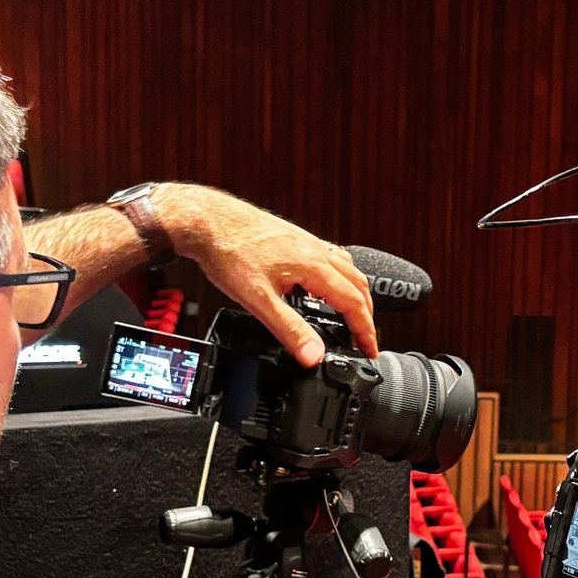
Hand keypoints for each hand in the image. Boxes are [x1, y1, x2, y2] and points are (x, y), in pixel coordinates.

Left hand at [154, 187, 378, 366]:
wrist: (207, 220)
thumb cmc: (229, 252)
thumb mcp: (259, 300)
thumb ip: (289, 330)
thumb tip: (314, 356)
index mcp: (314, 266)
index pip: (354, 303)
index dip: (366, 330)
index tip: (370, 350)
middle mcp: (316, 250)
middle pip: (358, 285)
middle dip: (366, 315)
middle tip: (364, 339)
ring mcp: (306, 242)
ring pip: (346, 270)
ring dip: (355, 294)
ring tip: (351, 316)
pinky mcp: (294, 239)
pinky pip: (329, 259)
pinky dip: (337, 278)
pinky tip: (321, 286)